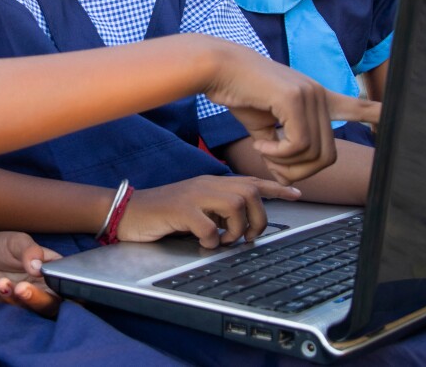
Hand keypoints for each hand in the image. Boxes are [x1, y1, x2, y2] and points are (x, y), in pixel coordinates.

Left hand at [0, 231, 62, 316]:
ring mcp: (24, 300)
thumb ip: (30, 251)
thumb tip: (38, 268)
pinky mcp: (7, 306)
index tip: (49, 287)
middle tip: (21, 288)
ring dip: (12, 297)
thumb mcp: (17, 241)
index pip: (67, 286)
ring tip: (0, 281)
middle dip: (36, 299)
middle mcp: (42, 288)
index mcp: (52, 272)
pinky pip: (4, 308)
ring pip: (27, 310)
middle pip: (50, 305)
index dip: (67, 293)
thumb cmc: (3, 245)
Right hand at [117, 175, 300, 247]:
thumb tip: (242, 224)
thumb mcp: (197, 206)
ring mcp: (193, 196)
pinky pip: (208, 226)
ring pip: (235, 205)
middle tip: (247, 237)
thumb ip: (218, 209)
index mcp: (212, 183)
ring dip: (236, 229)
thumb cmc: (164, 212)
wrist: (129, 211)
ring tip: (224, 241)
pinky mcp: (180, 211)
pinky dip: (212, 241)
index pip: (251, 181)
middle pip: (250, 192)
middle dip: (257, 218)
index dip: (276, 188)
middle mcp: (206, 184)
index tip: (296, 195)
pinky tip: (204, 245)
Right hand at [202, 41, 380, 183]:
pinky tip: (261, 143)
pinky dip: (277, 154)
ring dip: (285, 163)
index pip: (354, 106)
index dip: (373, 115)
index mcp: (314, 98)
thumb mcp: (264, 127)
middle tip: (274, 167)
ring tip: (263, 150)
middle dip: (300, 172)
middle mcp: (318, 94)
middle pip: (327, 155)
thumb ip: (280, 151)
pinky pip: (297, 145)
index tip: (390, 117)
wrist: (219, 68)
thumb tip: (285, 177)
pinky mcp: (295, 98)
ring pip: (313, 153)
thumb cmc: (239, 93)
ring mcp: (309, 94)